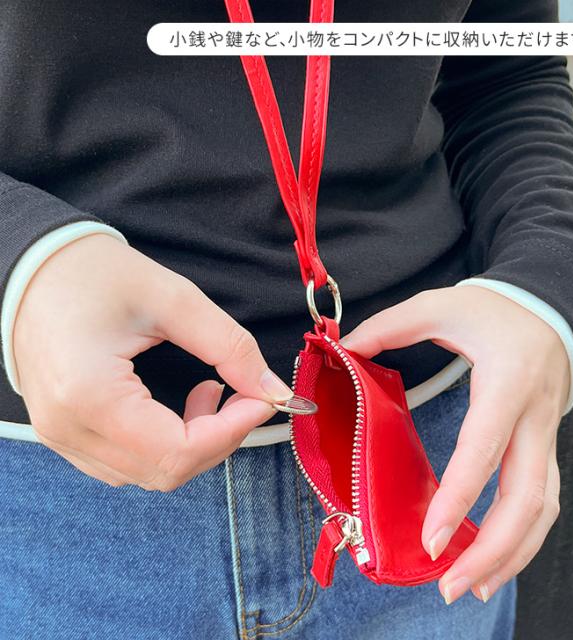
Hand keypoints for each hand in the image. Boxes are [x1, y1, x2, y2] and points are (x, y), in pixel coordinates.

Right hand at [13, 233, 293, 490]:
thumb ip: (230, 347)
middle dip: (220, 438)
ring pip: (150, 474)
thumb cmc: (95, 274)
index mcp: (90, 395)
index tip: (264, 398)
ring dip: (196, 442)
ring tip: (209, 390)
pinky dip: (168, 445)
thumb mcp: (174, 299)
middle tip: (242, 393)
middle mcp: (69, 429)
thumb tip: (273, 390)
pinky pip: (128, 463)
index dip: (233, 430)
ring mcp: (62, 437)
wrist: (35, 268)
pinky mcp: (66, 433)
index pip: (179, 451)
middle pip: (167, 471)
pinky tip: (180, 407)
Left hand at [340, 285, 568, 603]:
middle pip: (527, 497)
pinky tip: (495, 556)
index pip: (484, 448)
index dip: (459, 498)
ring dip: (513, 553)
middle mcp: (535, 416)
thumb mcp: (439, 305)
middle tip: (450, 584)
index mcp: (507, 381)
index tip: (430, 538)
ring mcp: (546, 434)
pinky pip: (542, 500)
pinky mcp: (545, 445)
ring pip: (543, 508)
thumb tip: (342, 352)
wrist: (546, 309)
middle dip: (492, 549)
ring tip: (471, 584)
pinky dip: (523, 536)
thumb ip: (388, 327)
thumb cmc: (492, 310)